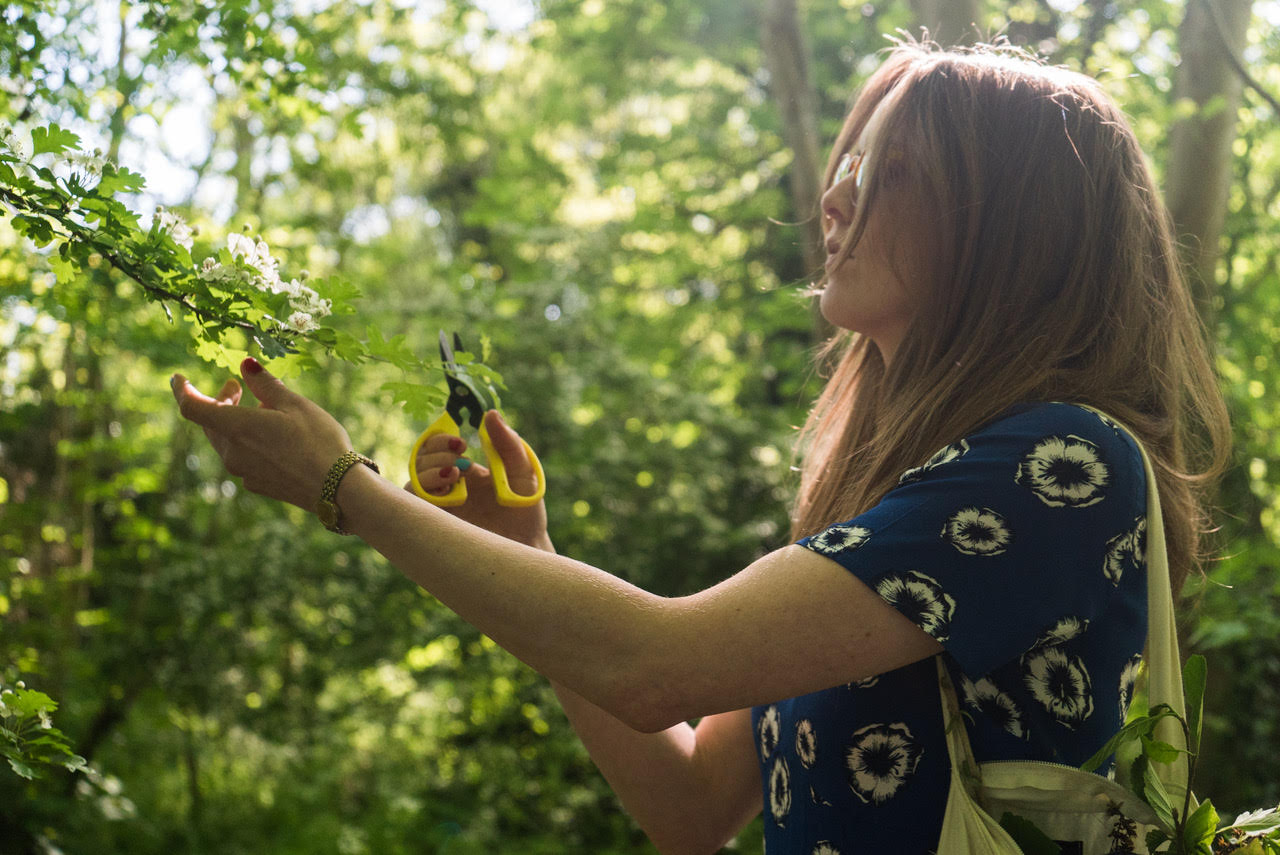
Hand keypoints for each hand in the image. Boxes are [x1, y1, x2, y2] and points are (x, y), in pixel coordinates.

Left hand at [171, 358, 355, 509]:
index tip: (178, 378)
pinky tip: (272, 437)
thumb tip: (246, 364)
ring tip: (262, 409)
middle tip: (236, 386)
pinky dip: (247, 441)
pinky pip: (241, 457)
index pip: (192, 408)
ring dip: (234, 421)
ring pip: (226, 441)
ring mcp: (243, 472)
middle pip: (210, 423)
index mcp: (237, 427)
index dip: (182, 390)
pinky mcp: (257, 484)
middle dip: (219, 401)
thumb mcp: (295, 404)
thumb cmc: (319, 441)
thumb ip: (265, 384)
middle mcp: (232, 453)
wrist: (338, 489)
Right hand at [408, 410, 549, 548]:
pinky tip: (447, 492)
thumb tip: (490, 414)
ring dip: (428, 472)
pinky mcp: (435, 528)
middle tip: (459, 459)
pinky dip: (423, 495)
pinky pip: (413, 510)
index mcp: (465, 472)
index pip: (438, 446)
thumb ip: (508, 444)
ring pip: (412, 483)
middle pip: (420, 460)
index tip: (461, 441)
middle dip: (434, 453)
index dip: (440, 439)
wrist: (527, 550)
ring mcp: (439, 509)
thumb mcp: (523, 473)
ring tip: (454, 474)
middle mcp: (447, 488)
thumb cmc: (526, 512)